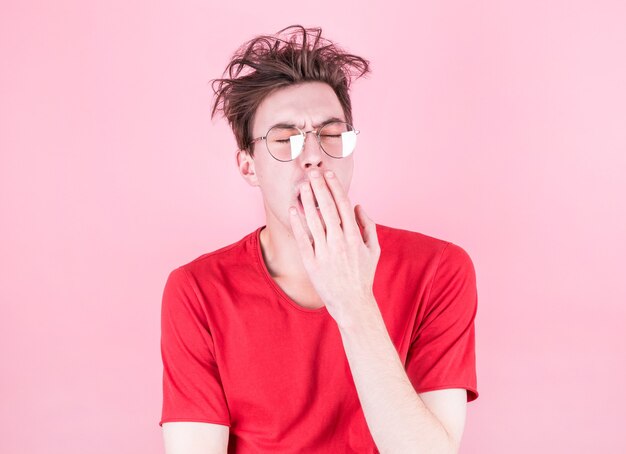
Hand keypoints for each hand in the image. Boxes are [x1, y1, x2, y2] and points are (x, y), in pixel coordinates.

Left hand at [288, 169, 380, 326]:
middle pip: (326, 208)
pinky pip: (302, 239)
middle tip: (312, 172)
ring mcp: (324, 252)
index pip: (342, 205)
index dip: (334, 188)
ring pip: (313, 221)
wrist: (352, 303)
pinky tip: (293, 209)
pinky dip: (297, 223)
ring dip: (307, 201)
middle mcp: (339, 242)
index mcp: (354, 236)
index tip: (328, 175)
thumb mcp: (374, 250)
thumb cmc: (363, 275)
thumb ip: (368, 226)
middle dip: (319, 187)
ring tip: (301, 186)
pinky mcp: (312, 263)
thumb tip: (358, 205)